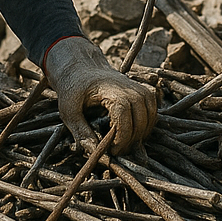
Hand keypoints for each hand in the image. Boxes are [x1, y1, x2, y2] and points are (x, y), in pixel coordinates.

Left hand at [45, 36, 157, 152]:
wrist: (82, 68)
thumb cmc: (74, 89)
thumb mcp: (69, 111)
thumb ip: (81, 132)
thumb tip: (93, 151)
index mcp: (110, 90)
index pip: (124, 113)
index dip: (122, 135)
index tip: (113, 151)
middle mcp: (128, 86)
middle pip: (141, 115)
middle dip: (132, 138)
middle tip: (118, 152)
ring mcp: (137, 87)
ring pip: (150, 112)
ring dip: (143, 132)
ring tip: (127, 145)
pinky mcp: (140, 89)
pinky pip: (152, 107)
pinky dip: (148, 123)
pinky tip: (136, 134)